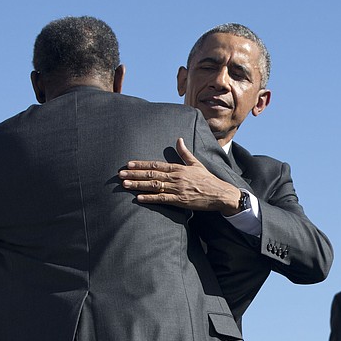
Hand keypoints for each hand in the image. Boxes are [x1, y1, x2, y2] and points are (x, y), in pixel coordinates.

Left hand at [119, 138, 240, 213]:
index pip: (156, 165)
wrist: (219, 193)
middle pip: (151, 175)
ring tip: (125, 184)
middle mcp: (176, 177)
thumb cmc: (207, 179)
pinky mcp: (180, 201)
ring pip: (154, 186)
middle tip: (120, 175)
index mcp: (178, 168)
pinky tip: (139, 198)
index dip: (141, 165)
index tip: (128, 164)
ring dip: (138, 185)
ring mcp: (177, 189)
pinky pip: (162, 199)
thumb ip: (185, 153)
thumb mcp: (196, 164)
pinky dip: (150, 198)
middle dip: (134, 174)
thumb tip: (178, 139)